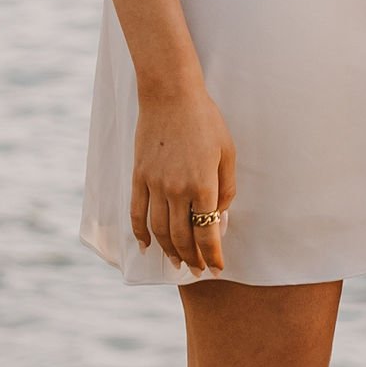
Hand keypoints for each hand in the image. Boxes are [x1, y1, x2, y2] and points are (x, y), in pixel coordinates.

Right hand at [130, 80, 237, 273]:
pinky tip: (146, 246)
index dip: (213, 255)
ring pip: (159, 230)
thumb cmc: (206, 122)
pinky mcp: (139, 177)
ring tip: (176, 262)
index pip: (207, 233)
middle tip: (197, 270)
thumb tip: (220, 217)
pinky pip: (137, 212)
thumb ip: (226, 189)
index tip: (217, 268)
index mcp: (203, 185)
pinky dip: (140, 233)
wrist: (170, 96)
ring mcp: (154, 184)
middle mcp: (177, 190)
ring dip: (168, 250)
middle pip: (181, 237)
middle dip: (191, 258)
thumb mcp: (228, 153)